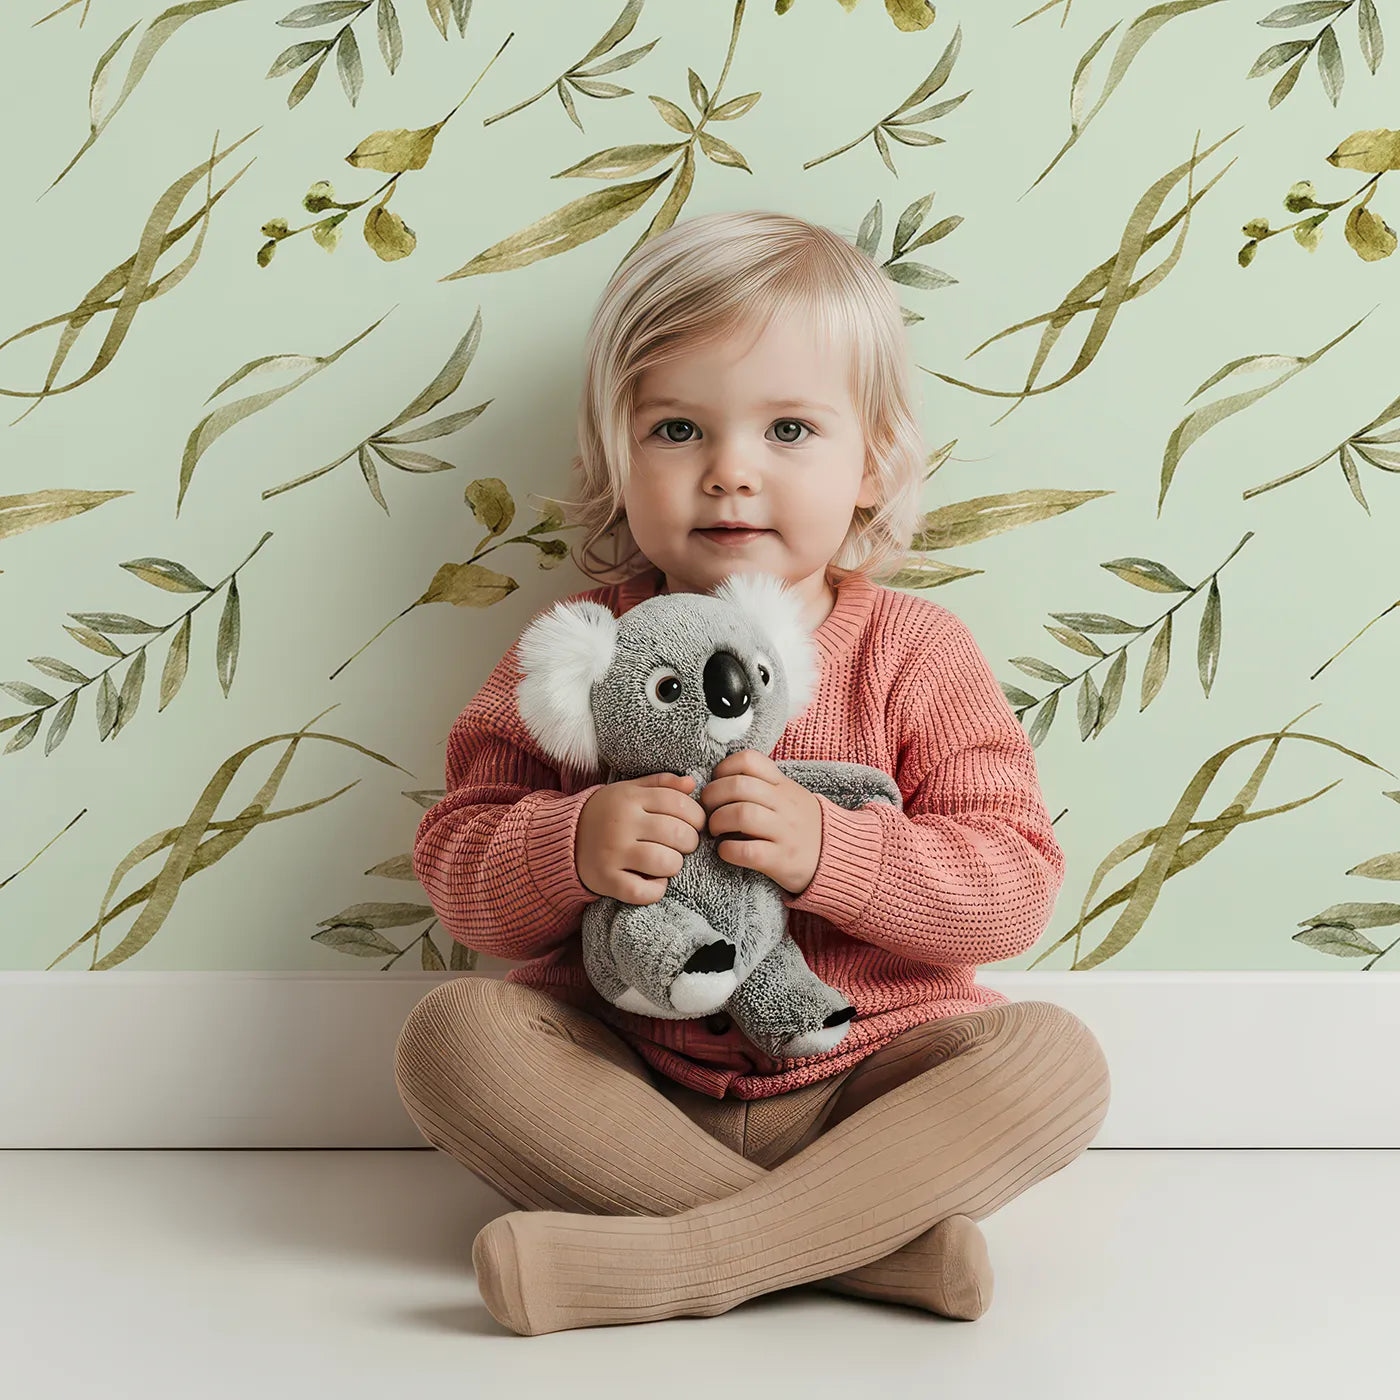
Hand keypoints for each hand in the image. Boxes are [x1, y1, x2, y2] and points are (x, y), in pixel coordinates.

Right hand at [575, 773, 705, 904]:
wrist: (562, 838)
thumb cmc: (606, 814)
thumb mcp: (629, 791)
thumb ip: (661, 784)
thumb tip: (692, 784)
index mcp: (630, 798)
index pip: (679, 804)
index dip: (697, 817)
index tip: (695, 825)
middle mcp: (621, 824)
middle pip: (677, 834)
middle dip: (690, 842)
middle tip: (683, 845)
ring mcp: (612, 853)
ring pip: (665, 863)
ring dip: (675, 865)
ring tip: (667, 862)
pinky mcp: (605, 880)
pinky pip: (644, 892)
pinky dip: (657, 889)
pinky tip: (654, 881)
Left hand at [700, 749, 822, 895]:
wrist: (838, 858)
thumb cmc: (802, 826)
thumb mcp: (789, 796)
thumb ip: (763, 785)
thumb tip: (720, 778)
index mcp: (783, 785)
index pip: (749, 760)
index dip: (724, 769)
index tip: (717, 783)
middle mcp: (784, 804)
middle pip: (738, 786)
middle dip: (712, 797)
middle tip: (707, 810)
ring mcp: (784, 832)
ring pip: (741, 815)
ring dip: (717, 822)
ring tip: (716, 830)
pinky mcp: (781, 859)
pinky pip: (747, 850)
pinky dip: (728, 850)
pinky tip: (726, 851)